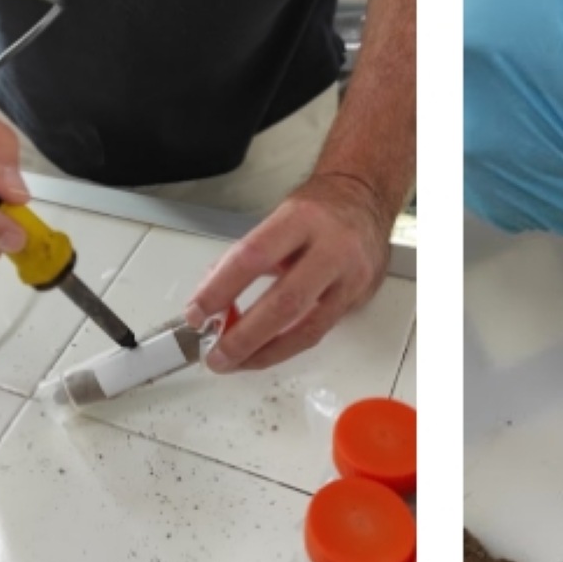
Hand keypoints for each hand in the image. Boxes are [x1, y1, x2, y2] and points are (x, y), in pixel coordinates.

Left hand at [185, 172, 392, 371]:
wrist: (366, 199)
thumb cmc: (319, 209)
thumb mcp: (278, 218)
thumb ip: (243, 257)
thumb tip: (209, 298)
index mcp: (301, 220)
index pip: (253, 258)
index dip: (220, 290)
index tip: (196, 314)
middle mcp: (331, 248)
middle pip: (284, 302)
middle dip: (245, 337)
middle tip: (216, 355)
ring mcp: (350, 277)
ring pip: (307, 328)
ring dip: (266, 353)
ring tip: (237, 363)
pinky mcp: (358, 298)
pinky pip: (319, 332)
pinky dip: (287, 347)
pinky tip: (266, 352)